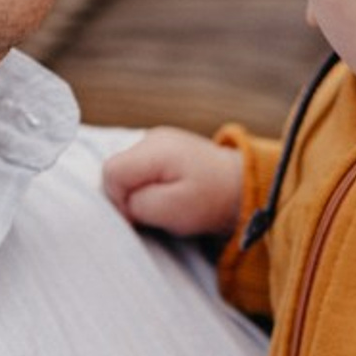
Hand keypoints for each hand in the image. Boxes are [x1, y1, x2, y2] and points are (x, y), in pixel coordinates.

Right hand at [102, 126, 242, 236]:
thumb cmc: (211, 201)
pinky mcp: (163, 148)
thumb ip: (137, 204)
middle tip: (156, 212)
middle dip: (128, 196)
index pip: (111, 172)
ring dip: (138, 191)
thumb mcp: (173, 210)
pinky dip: (147, 185)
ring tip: (166, 201)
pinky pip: (139, 169)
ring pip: (126, 171)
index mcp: (156, 150)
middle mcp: (153, 138)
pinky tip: (167, 192)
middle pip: (116, 170)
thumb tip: (120, 201)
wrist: (243, 186)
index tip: (142, 216)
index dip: (119, 200)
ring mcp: (158, 140)